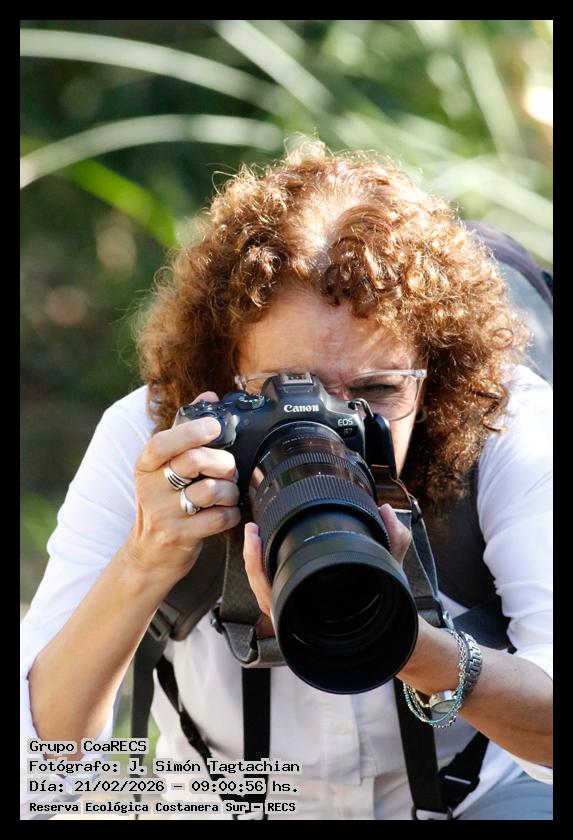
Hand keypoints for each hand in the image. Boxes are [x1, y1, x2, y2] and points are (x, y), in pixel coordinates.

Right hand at [125, 391, 240, 583]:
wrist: (148, 554)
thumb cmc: (162, 503)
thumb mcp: (162, 468)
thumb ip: (184, 431)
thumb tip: (209, 396)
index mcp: (145, 466)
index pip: (162, 442)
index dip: (192, 432)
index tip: (215, 427)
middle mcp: (150, 488)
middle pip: (194, 461)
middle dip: (223, 462)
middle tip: (229, 469)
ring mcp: (163, 514)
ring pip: (211, 490)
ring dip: (230, 490)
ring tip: (228, 493)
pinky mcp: (180, 536)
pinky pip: (218, 518)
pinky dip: (231, 514)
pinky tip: (226, 512)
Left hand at [243, 503, 411, 636]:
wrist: (388, 634)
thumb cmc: (383, 605)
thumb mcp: (391, 568)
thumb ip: (394, 537)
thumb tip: (384, 510)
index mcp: (307, 613)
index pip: (268, 589)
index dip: (255, 562)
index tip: (255, 534)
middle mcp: (297, 618)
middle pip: (259, 588)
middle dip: (251, 557)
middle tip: (252, 528)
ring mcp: (295, 614)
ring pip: (262, 592)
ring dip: (254, 564)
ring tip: (254, 535)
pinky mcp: (297, 608)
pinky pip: (272, 592)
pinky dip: (264, 573)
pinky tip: (267, 553)